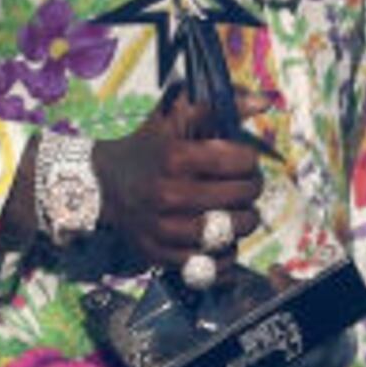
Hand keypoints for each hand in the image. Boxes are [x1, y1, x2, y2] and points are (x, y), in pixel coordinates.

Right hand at [95, 91, 262, 271]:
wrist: (101, 183)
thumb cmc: (146, 145)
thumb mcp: (174, 116)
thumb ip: (219, 105)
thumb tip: (264, 102)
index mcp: (174, 157)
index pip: (241, 161)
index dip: (248, 159)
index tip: (241, 160)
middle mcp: (168, 195)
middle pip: (241, 198)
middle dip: (251, 188)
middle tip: (245, 185)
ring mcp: (163, 228)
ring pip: (231, 233)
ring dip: (243, 221)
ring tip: (237, 211)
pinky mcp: (159, 254)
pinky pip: (210, 263)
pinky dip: (225, 254)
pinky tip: (223, 238)